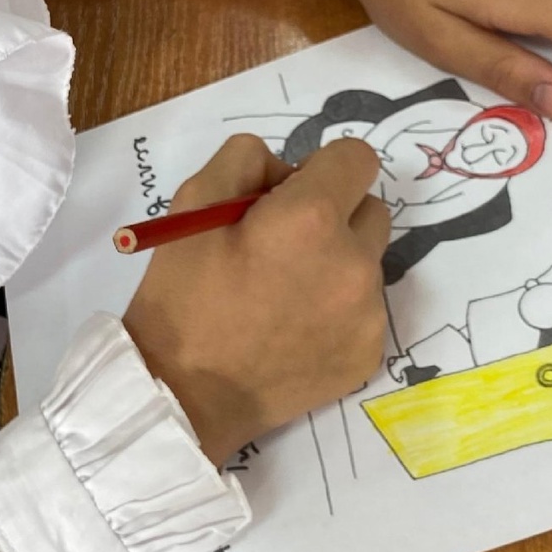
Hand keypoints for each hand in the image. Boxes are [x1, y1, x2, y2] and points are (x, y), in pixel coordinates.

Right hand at [124, 134, 390, 465]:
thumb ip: (247, 160)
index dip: (322, 168)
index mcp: (312, 218)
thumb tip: (286, 172)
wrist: (184, 394)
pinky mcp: (369, 353)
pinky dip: (337, 310)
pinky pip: (365, 310)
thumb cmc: (182, 296)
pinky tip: (293, 329)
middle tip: (282, 245)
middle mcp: (355, 263)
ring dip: (337, 263)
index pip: (357, 157)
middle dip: (334, 215)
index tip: (291, 194)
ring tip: (283, 293)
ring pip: (367, 262)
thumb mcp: (192, 200)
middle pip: (370, 210)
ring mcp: (368, 314)